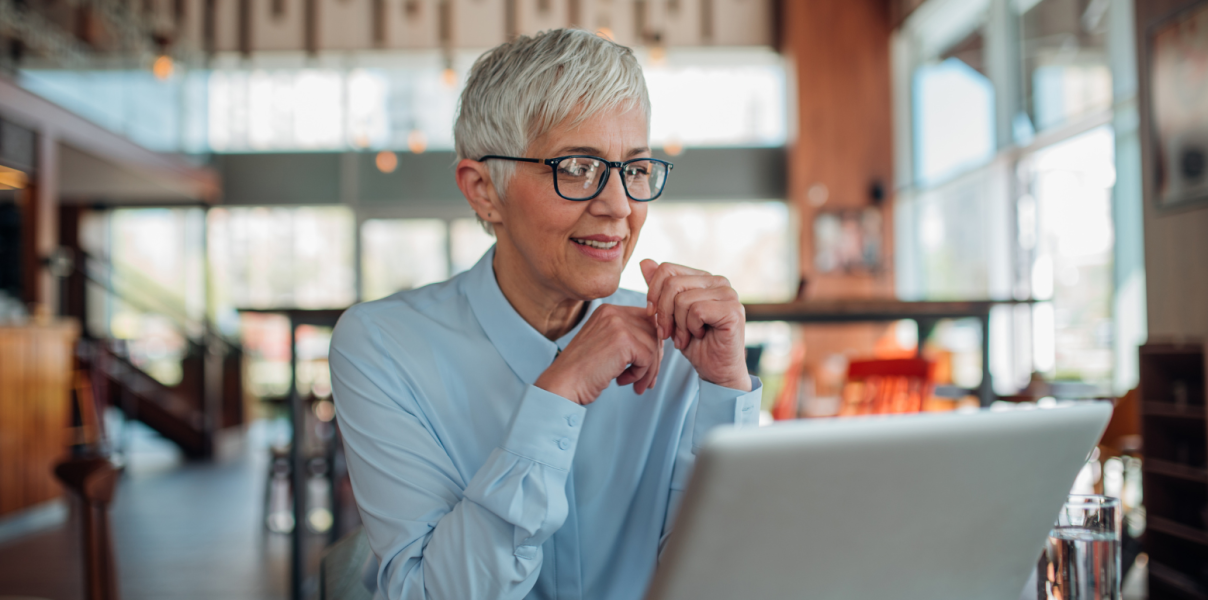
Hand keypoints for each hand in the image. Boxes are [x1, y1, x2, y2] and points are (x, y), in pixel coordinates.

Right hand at [534, 304, 663, 405]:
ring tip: (633, 384)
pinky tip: (622, 381)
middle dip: (654, 358)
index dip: (650, 344)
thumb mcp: (605, 345)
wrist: (563, 384)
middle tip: (646, 380)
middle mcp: (613, 312)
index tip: (645, 365)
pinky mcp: (624, 340)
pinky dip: (640, 374)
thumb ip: (628, 338)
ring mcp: (618, 324)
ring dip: (648, 370)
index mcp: (608, 310)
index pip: (645, 320)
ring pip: (654, 346)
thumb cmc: (583, 371)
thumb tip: (661, 344)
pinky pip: (648, 357)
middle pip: (653, 331)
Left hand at [640, 260, 749, 391]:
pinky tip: (700, 336)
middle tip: (668, 333)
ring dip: (678, 325)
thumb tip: (645, 261)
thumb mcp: (670, 315)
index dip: (653, 293)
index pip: (667, 269)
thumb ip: (660, 289)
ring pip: (683, 299)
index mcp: (703, 278)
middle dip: (663, 313)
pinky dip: (691, 328)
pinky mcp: (733, 310)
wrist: (715, 370)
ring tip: (685, 337)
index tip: (652, 316)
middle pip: (672, 284)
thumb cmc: (695, 344)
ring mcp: (728, 294)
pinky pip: (696, 311)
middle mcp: (718, 281)